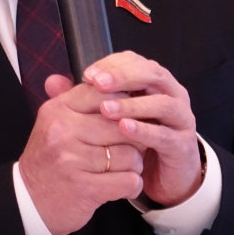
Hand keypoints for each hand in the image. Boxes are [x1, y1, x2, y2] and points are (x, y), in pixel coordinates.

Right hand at [18, 75, 143, 234]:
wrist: (29, 200)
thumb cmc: (49, 158)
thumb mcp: (54, 122)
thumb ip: (78, 99)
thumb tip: (108, 78)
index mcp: (57, 110)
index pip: (104, 95)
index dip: (125, 106)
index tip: (128, 118)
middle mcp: (63, 131)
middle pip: (123, 127)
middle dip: (134, 140)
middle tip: (130, 148)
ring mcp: (72, 160)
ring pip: (130, 155)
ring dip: (133, 165)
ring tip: (122, 169)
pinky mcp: (84, 188)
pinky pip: (129, 181)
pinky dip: (132, 185)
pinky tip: (122, 185)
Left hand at [84, 51, 201, 207]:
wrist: (161, 174)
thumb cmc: (132, 137)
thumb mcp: (106, 115)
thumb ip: (81, 98)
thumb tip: (51, 82)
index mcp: (151, 79)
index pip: (134, 60)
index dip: (111, 64)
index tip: (88, 73)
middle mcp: (170, 92)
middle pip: (151, 73)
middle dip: (123, 77)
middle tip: (97, 83)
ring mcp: (180, 117)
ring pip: (162, 102)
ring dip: (133, 104)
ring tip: (106, 109)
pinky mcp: (182, 144)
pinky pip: (165, 134)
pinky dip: (145, 130)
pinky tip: (124, 130)